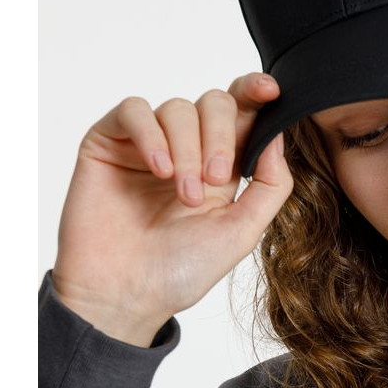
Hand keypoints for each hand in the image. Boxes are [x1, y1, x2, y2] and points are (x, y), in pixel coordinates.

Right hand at [51, 73, 291, 341]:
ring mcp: (147, 142)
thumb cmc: (181, 269)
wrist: (124, 295)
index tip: (270, 91)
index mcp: (223, 162)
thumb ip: (270, 184)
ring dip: (187, 147)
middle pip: (215, 102)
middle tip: (215, 177)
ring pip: (178, 107)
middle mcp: (187, 146)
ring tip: (182, 191)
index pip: (243, 111)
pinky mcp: (109, 142)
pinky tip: (158, 168)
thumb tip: (279, 135)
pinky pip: (134, 110)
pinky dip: (151, 133)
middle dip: (221, 135)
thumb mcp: (242, 231)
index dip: (257, 92)